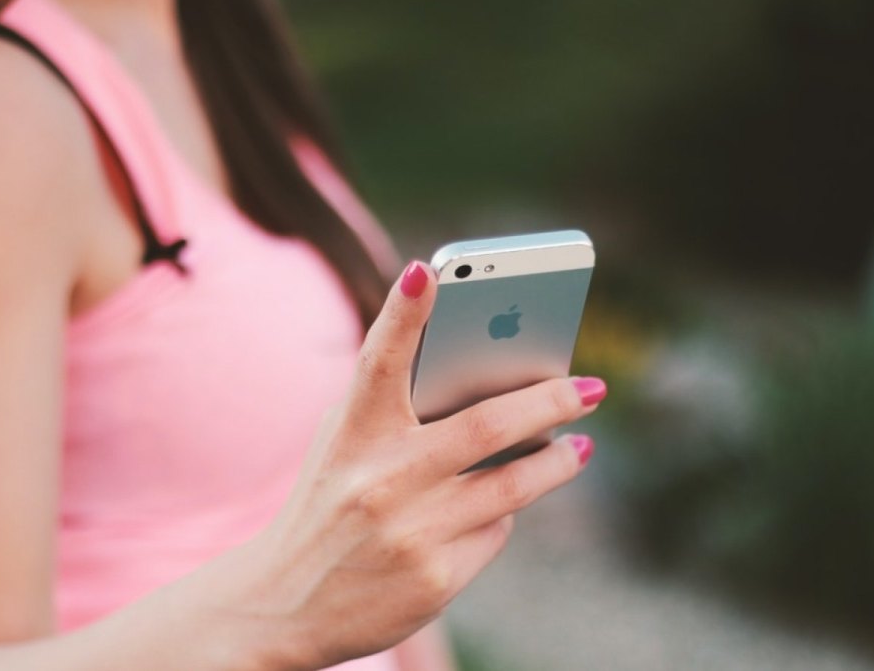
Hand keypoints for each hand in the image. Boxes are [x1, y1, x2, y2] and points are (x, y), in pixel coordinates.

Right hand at [247, 261, 605, 667]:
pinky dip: (504, 514)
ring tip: (580, 445)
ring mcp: (411, 533)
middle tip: (590, 387)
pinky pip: (496, 532)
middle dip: (549, 400)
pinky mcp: (435, 579)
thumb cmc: (326, 505)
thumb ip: (395, 409)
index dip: (402, 313)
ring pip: (513, 483)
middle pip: (486, 424)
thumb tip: (492, 378)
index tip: (427, 270)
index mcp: (350, 435)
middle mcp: (380, 480)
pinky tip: (503, 508)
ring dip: (558, 461)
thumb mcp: (343, 447)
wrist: (283, 604)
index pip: (377, 361)